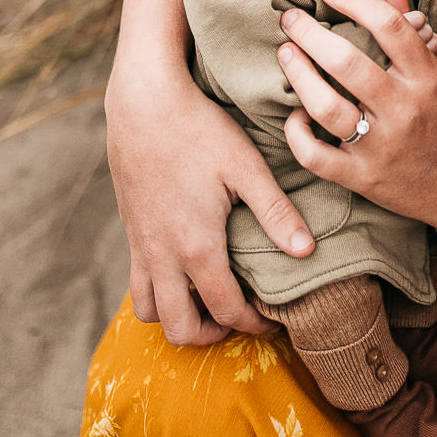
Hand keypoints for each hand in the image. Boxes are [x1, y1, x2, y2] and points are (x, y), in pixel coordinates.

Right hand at [106, 0, 315, 346]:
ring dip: (179, 316)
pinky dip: (159, 292)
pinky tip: (184, 267)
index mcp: (197, 246)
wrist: (142, 100)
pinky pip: (137, 282)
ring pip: (150, 311)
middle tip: (240, 318)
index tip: (275, 320)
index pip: (226, 310)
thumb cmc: (199, 128)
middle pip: (180, 329)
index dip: (255, 325)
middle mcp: (163, 255)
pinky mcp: (130, 228)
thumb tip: (307, 252)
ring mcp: (141, 244)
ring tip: (209, 300)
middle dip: (212, 335)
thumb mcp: (245, 166)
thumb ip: (276, 211)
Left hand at [275, 0, 436, 265]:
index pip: (389, 26)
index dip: (354, 1)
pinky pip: (316, 157)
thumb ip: (414, 33)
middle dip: (310, 34)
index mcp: (428, 78)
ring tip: (287, 54)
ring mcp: (382, 147)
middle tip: (291, 19)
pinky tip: (295, 115)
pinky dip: (297, 134)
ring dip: (298, 76)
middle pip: (347, 63)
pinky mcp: (364, 179)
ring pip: (326, 108)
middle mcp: (404, 110)